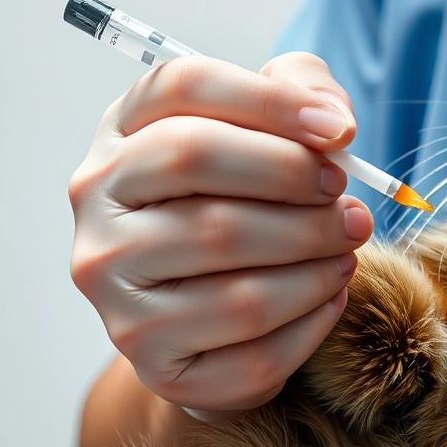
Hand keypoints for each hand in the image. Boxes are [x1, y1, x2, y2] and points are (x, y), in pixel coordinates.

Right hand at [69, 52, 372, 416]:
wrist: (205, 322)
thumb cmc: (242, 205)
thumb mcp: (265, 130)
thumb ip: (301, 90)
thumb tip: (333, 121)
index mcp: (121, 132)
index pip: (183, 86)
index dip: (270, 101)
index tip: (340, 131)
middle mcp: (97, 203)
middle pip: (195, 160)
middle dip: (294, 179)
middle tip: (349, 203)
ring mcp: (112, 287)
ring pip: (229, 266)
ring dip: (314, 262)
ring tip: (347, 252)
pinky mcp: (149, 359)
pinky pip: (252, 349)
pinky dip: (310, 323)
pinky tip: (328, 298)